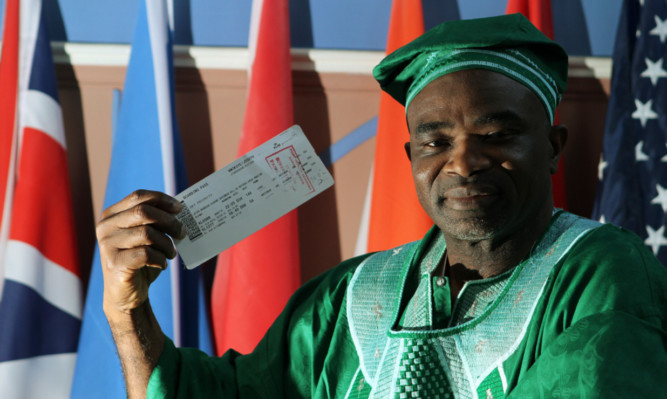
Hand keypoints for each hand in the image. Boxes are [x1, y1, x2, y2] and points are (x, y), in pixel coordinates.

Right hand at [97, 189, 184, 314]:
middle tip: (182, 232)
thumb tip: (179, 210)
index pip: (138, 196)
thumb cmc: (139, 262)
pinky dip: (160, 259)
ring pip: (147, 234)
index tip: (179, 208)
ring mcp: (108, 245)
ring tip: (171, 253)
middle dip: (169, 221)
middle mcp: (106, 228)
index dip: (161, 199)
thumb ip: (155, 221)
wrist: (125, 295)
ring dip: (166, 244)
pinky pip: (146, 254)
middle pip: (144, 212)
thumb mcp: (146, 237)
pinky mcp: (115, 263)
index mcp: (112, 216)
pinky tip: (162, 264)